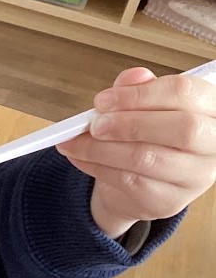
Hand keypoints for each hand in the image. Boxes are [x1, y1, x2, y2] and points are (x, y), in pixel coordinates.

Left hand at [57, 67, 215, 238]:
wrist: (142, 184)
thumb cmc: (147, 135)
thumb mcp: (143, 107)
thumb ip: (138, 89)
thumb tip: (134, 76)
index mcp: (211, 109)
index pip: (186, 93)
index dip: (140, 94)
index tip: (103, 99)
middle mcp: (213, 144)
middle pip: (182, 128)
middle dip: (128, 123)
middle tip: (94, 124)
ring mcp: (195, 177)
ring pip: (148, 158)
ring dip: (101, 148)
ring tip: (75, 142)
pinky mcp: (168, 201)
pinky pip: (129, 181)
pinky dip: (96, 167)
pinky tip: (80, 157)